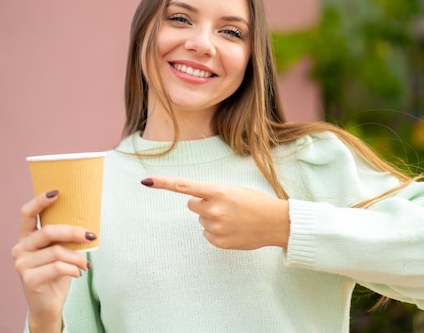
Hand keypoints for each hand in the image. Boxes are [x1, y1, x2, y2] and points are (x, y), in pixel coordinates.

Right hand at [11, 191, 94, 332]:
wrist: (48, 305)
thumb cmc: (57, 273)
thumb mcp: (60, 251)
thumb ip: (64, 237)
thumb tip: (87, 220)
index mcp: (27, 237)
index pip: (27, 214)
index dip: (39, 202)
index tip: (57, 193)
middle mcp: (20, 248)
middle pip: (47, 232)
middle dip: (73, 232)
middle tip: (91, 236)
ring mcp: (22, 264)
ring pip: (56, 252)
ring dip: (77, 257)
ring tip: (85, 264)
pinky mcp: (29, 279)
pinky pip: (57, 268)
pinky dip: (72, 269)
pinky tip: (78, 273)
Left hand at [141, 177, 288, 249]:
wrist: (276, 222)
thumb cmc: (256, 202)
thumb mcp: (234, 190)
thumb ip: (212, 193)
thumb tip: (194, 202)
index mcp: (217, 191)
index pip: (184, 186)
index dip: (163, 183)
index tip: (146, 181)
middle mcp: (213, 208)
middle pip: (192, 205)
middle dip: (203, 204)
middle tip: (224, 206)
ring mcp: (215, 227)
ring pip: (201, 220)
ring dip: (212, 218)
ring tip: (233, 218)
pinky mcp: (218, 241)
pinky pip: (207, 234)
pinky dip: (216, 232)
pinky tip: (233, 229)